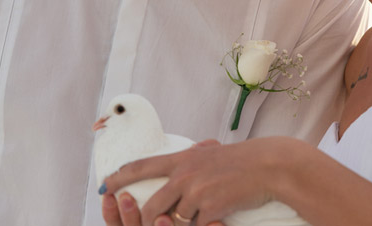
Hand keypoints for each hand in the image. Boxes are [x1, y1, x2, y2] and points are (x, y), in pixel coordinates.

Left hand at [103, 138, 298, 225]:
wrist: (266, 165)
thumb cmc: (241, 160)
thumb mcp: (210, 152)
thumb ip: (194, 157)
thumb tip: (185, 157)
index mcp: (182, 158)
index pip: (141, 166)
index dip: (119, 177)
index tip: (106, 185)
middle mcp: (183, 174)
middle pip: (152, 205)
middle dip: (148, 220)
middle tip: (152, 224)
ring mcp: (195, 192)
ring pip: (172, 219)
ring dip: (178, 224)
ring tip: (192, 218)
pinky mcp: (208, 207)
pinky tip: (213, 219)